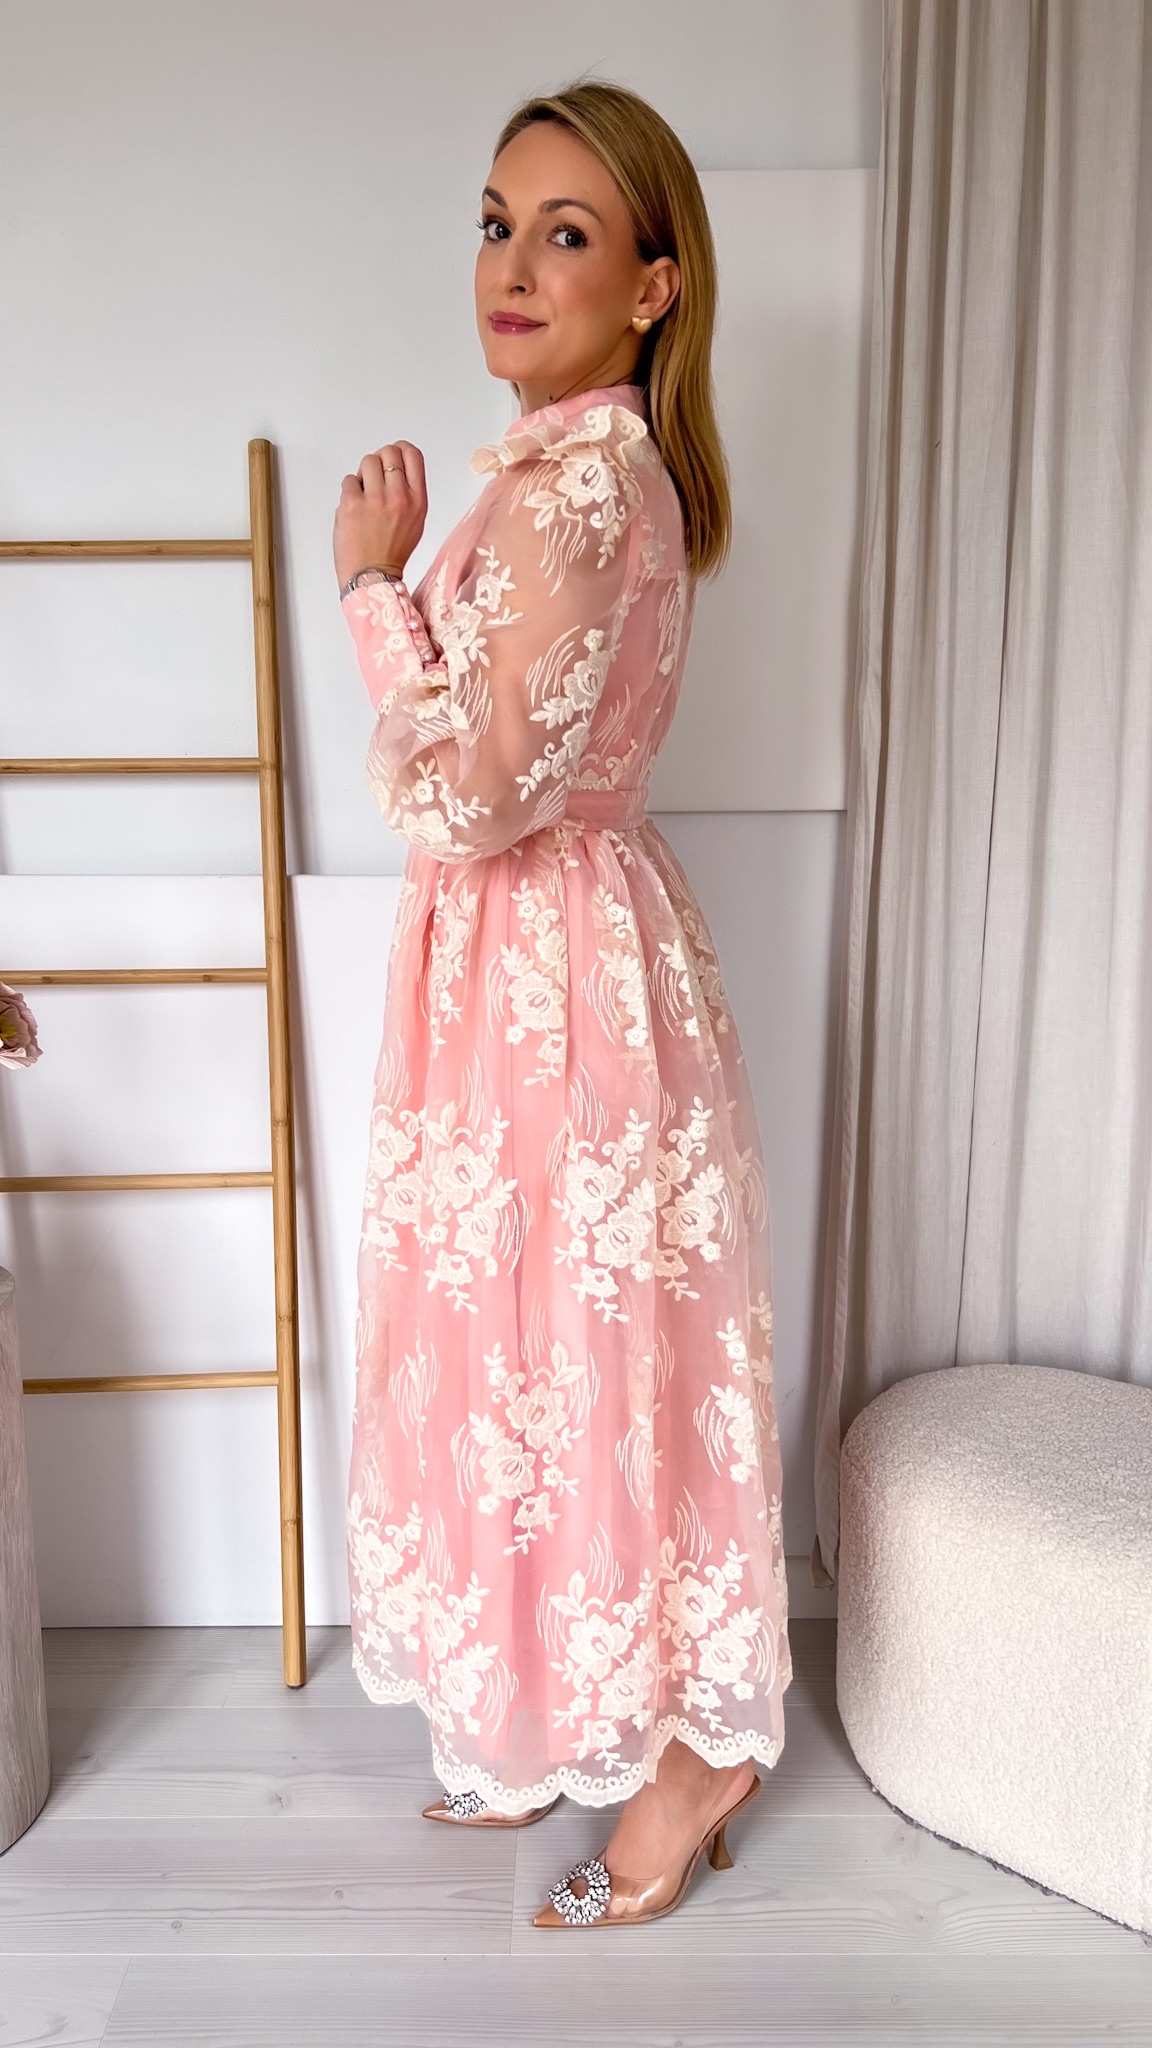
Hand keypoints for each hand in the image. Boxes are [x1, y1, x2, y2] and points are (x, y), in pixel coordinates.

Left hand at [334, 440, 427, 588]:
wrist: (373, 576)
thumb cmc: (392, 552)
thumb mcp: (416, 521)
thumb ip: (410, 492)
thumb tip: (395, 468)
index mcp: (418, 500)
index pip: (412, 455)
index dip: (400, 450)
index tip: (393, 456)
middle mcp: (399, 497)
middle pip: (389, 453)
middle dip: (380, 461)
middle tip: (375, 480)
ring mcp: (375, 499)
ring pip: (368, 461)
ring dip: (364, 475)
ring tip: (365, 495)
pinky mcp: (352, 504)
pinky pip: (349, 480)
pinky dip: (350, 490)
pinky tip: (355, 508)